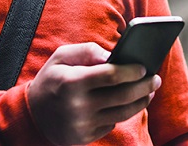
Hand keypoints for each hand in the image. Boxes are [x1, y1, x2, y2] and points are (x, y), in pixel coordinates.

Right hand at [27, 42, 161, 144]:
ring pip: (122, 113)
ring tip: (149, 92)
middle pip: (122, 96)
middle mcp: (78, 106)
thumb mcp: (62, 56)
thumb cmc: (52, 79)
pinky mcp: (85, 137)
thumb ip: (87, 51)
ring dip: (141, 102)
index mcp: (72, 82)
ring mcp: (82, 125)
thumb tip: (113, 55)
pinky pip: (112, 123)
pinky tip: (126, 103)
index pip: (111, 76)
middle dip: (144, 86)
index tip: (144, 67)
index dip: (132, 71)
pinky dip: (121, 113)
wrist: (32, 115)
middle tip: (155, 79)